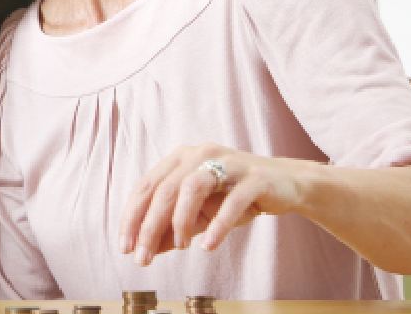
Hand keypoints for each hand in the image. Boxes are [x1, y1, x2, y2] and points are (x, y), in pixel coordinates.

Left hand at [119, 144, 308, 265]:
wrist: (286, 185)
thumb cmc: (234, 197)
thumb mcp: (200, 214)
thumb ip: (173, 228)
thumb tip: (147, 249)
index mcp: (180, 158)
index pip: (146, 186)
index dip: (132, 217)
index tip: (125, 247)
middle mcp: (200, 154)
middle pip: (165, 188)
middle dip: (150, 225)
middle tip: (143, 257)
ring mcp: (228, 163)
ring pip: (193, 187)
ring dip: (181, 220)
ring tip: (179, 247)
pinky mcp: (254, 177)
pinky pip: (232, 201)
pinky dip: (218, 225)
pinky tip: (209, 246)